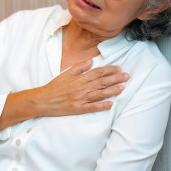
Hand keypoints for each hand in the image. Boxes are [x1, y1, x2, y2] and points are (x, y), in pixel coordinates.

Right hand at [0, 59, 128, 128]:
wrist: (43, 100)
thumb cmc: (54, 87)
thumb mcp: (66, 73)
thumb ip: (79, 67)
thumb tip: (91, 61)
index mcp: (79, 78)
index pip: (97, 72)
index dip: (109, 70)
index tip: (119, 68)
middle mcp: (81, 87)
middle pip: (101, 82)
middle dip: (115, 79)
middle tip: (127, 76)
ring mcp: (80, 99)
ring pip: (100, 94)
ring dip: (112, 91)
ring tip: (123, 88)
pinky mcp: (78, 109)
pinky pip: (92, 108)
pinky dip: (102, 106)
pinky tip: (111, 105)